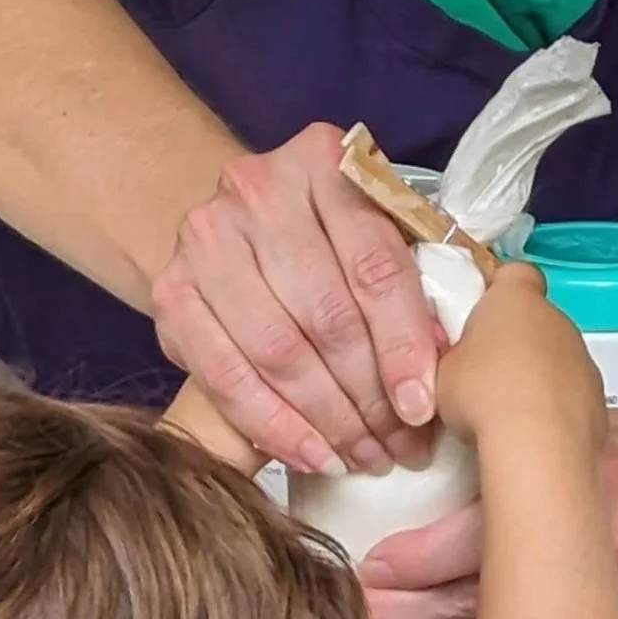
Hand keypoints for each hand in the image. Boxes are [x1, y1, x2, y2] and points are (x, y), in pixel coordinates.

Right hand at [149, 121, 443, 477]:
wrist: (233, 227)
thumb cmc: (327, 240)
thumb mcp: (377, 235)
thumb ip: (410, 282)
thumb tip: (446, 363)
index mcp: (324, 161)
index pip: (374, 267)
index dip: (404, 344)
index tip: (424, 406)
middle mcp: (256, 191)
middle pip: (326, 315)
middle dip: (370, 396)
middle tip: (401, 446)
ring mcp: (204, 241)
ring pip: (278, 352)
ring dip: (328, 420)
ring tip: (366, 457)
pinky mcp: (171, 294)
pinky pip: (227, 378)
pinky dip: (275, 427)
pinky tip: (313, 455)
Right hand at [431, 265, 603, 447]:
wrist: (536, 446)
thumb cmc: (482, 394)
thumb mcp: (442, 370)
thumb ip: (454, 354)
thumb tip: (457, 361)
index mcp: (517, 300)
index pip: (516, 274)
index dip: (500, 291)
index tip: (482, 316)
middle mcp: (558, 321)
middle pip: (537, 322)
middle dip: (516, 343)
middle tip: (484, 375)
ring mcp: (583, 360)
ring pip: (558, 360)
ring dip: (538, 378)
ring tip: (508, 412)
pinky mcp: (598, 400)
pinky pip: (573, 396)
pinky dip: (557, 409)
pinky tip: (534, 433)